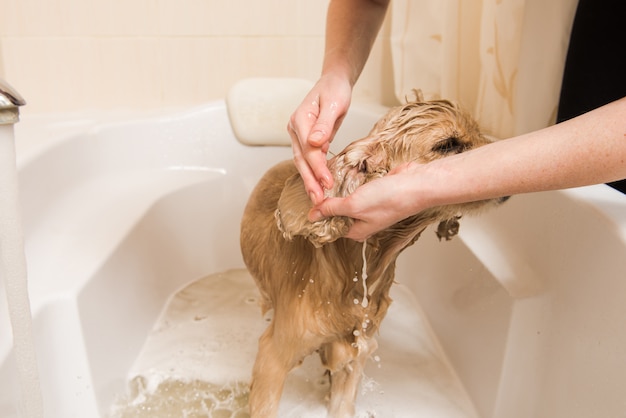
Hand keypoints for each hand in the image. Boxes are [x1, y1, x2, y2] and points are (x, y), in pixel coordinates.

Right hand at [288, 73, 352, 203]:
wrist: (334, 83)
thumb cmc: (335, 90)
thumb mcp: (334, 104)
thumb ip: (324, 124)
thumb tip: (315, 142)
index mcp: (300, 120)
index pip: (308, 149)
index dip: (317, 168)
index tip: (327, 183)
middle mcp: (295, 129)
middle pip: (301, 159)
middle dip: (309, 181)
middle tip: (318, 200)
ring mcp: (298, 135)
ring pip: (302, 162)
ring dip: (309, 181)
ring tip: (317, 199)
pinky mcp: (305, 140)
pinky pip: (308, 160)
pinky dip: (313, 173)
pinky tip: (319, 186)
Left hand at [308, 162, 427, 240]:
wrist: (416, 184)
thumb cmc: (390, 199)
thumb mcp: (354, 205)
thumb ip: (332, 209)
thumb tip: (312, 215)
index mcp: (356, 230)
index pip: (330, 227)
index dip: (317, 217)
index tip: (304, 204)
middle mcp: (363, 220)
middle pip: (337, 213)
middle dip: (326, 201)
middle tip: (313, 187)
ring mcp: (370, 206)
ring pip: (347, 199)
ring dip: (338, 190)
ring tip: (323, 179)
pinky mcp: (375, 191)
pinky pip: (357, 188)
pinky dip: (349, 182)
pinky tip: (341, 173)